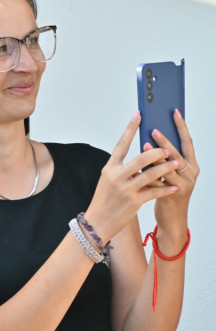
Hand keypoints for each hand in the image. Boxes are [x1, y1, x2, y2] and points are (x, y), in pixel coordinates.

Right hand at [85, 112, 182, 242]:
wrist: (97, 221)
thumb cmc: (104, 200)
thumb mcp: (108, 181)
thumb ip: (122, 169)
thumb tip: (141, 160)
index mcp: (109, 168)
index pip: (121, 144)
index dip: (131, 128)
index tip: (139, 115)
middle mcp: (116, 176)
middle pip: (141, 158)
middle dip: (158, 152)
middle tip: (169, 148)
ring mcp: (125, 189)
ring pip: (151, 174)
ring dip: (167, 168)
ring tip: (178, 164)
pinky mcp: (134, 201)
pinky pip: (155, 192)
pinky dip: (166, 189)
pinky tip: (174, 187)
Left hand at [148, 109, 195, 243]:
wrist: (172, 218)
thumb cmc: (166, 192)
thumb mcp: (167, 173)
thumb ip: (161, 159)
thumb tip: (148, 138)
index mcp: (190, 165)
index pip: (187, 142)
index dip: (181, 127)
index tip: (175, 111)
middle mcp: (190, 173)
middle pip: (177, 153)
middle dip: (165, 141)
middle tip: (153, 129)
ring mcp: (183, 185)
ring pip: (169, 168)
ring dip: (156, 157)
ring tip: (145, 146)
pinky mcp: (172, 195)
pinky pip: (160, 183)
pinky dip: (149, 174)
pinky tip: (139, 169)